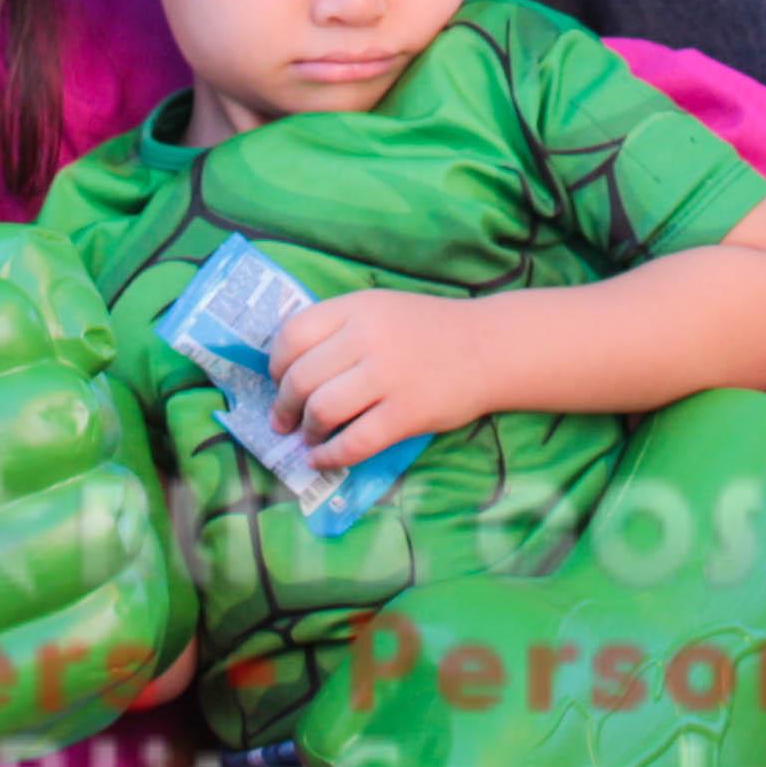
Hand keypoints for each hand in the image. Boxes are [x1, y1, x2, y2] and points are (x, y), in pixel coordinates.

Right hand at [0, 228, 189, 751]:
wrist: (69, 493)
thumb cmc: (36, 374)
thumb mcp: (25, 287)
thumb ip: (39, 274)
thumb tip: (79, 337)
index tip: (69, 347)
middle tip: (93, 422)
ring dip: (39, 548)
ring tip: (121, 503)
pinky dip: (77, 642)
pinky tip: (134, 582)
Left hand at [264, 288, 504, 470]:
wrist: (489, 348)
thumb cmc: (428, 330)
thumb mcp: (380, 309)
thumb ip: (339, 329)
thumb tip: (288, 369)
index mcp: (358, 308)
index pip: (293, 334)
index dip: (276, 363)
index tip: (277, 380)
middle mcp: (368, 338)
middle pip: (301, 377)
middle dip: (284, 406)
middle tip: (284, 420)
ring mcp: (388, 377)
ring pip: (322, 410)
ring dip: (307, 430)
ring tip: (309, 437)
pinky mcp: (406, 414)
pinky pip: (353, 443)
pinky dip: (329, 456)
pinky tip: (322, 459)